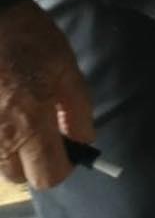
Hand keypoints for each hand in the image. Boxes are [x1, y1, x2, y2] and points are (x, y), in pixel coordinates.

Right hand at [0, 0, 93, 188]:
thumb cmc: (31, 40)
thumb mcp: (66, 68)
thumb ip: (78, 109)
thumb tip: (84, 140)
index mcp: (29, 125)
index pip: (48, 176)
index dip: (64, 165)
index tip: (70, 147)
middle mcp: (0, 139)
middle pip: (20, 177)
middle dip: (36, 161)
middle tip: (45, 131)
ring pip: (0, 164)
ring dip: (14, 152)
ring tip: (23, 116)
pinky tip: (6, 112)